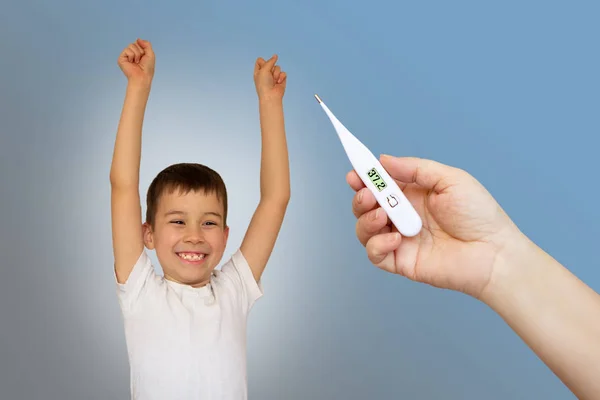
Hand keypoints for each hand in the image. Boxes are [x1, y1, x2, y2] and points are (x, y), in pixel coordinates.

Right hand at [117, 39, 154, 85]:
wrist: (142, 76)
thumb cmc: (147, 68)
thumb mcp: (150, 54)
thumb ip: (146, 44)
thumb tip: (138, 39)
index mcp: (138, 53)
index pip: (139, 43)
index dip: (143, 48)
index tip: (145, 56)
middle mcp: (131, 54)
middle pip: (135, 43)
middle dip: (140, 51)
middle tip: (140, 60)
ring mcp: (126, 56)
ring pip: (131, 45)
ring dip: (137, 54)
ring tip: (137, 62)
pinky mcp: (121, 58)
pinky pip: (127, 50)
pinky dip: (132, 56)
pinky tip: (132, 62)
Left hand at [253, 55, 286, 100]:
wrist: (271, 96)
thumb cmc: (264, 84)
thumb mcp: (264, 69)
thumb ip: (270, 61)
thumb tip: (275, 56)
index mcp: (258, 71)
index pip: (260, 61)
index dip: (263, 62)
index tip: (263, 68)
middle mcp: (266, 73)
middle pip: (270, 63)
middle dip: (271, 68)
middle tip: (269, 76)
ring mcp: (273, 76)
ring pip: (277, 67)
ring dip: (276, 74)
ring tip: (274, 81)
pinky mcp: (281, 79)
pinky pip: (283, 73)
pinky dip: (281, 77)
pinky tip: (278, 83)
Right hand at [348, 155, 521, 298]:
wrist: (494, 253)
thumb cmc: (479, 215)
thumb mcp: (450, 179)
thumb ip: (416, 168)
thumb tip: (383, 160)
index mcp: (412, 194)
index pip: (380, 183)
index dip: (364, 177)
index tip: (355, 173)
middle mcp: (402, 216)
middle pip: (366, 205)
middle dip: (361, 197)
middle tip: (368, 195)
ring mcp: (399, 239)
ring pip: (365, 229)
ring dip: (366, 219)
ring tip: (383, 216)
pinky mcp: (400, 261)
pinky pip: (375, 254)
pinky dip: (377, 244)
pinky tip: (395, 239)